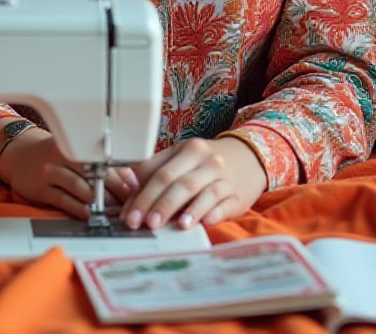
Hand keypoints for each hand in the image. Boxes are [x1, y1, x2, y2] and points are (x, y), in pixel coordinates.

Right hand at [0, 123, 133, 216]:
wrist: (19, 156)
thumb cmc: (53, 155)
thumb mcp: (72, 151)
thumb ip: (97, 161)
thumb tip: (129, 178)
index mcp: (73, 142)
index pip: (103, 158)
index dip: (122, 174)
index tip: (134, 187)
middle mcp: (61, 154)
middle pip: (94, 172)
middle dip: (114, 188)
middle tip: (129, 201)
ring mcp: (49, 171)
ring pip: (79, 186)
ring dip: (99, 201)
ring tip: (114, 210)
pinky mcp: (41, 188)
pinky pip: (64, 200)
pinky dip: (79, 208)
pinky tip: (90, 214)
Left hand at [118, 137, 268, 230]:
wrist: (247, 158)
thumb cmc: (204, 163)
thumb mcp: (180, 159)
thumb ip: (153, 172)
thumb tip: (128, 191)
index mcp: (187, 150)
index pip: (159, 173)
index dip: (142, 195)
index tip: (130, 216)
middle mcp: (206, 161)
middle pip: (179, 183)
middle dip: (161, 204)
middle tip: (147, 224)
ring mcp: (224, 178)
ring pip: (204, 193)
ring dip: (190, 210)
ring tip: (178, 225)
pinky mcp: (237, 196)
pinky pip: (225, 204)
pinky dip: (215, 213)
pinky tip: (206, 222)